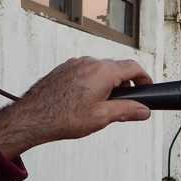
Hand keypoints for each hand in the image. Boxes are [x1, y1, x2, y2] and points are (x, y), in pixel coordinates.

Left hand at [0, 57, 152, 158]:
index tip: (148, 87)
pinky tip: (86, 101)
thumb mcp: (102, 117)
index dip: (144, 78)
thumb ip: (127, 111)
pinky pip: (85, 72)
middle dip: (125, 84)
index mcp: (103, 71)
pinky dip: (92, 82)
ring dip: (108, 84)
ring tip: (104, 106)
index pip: (133, 67)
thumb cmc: (63, 117)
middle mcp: (89, 62)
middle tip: (127, 103)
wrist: (32, 117)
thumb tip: (144, 110)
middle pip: (116, 68)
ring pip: (99, 70)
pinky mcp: (63, 70)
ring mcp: (74, 64)